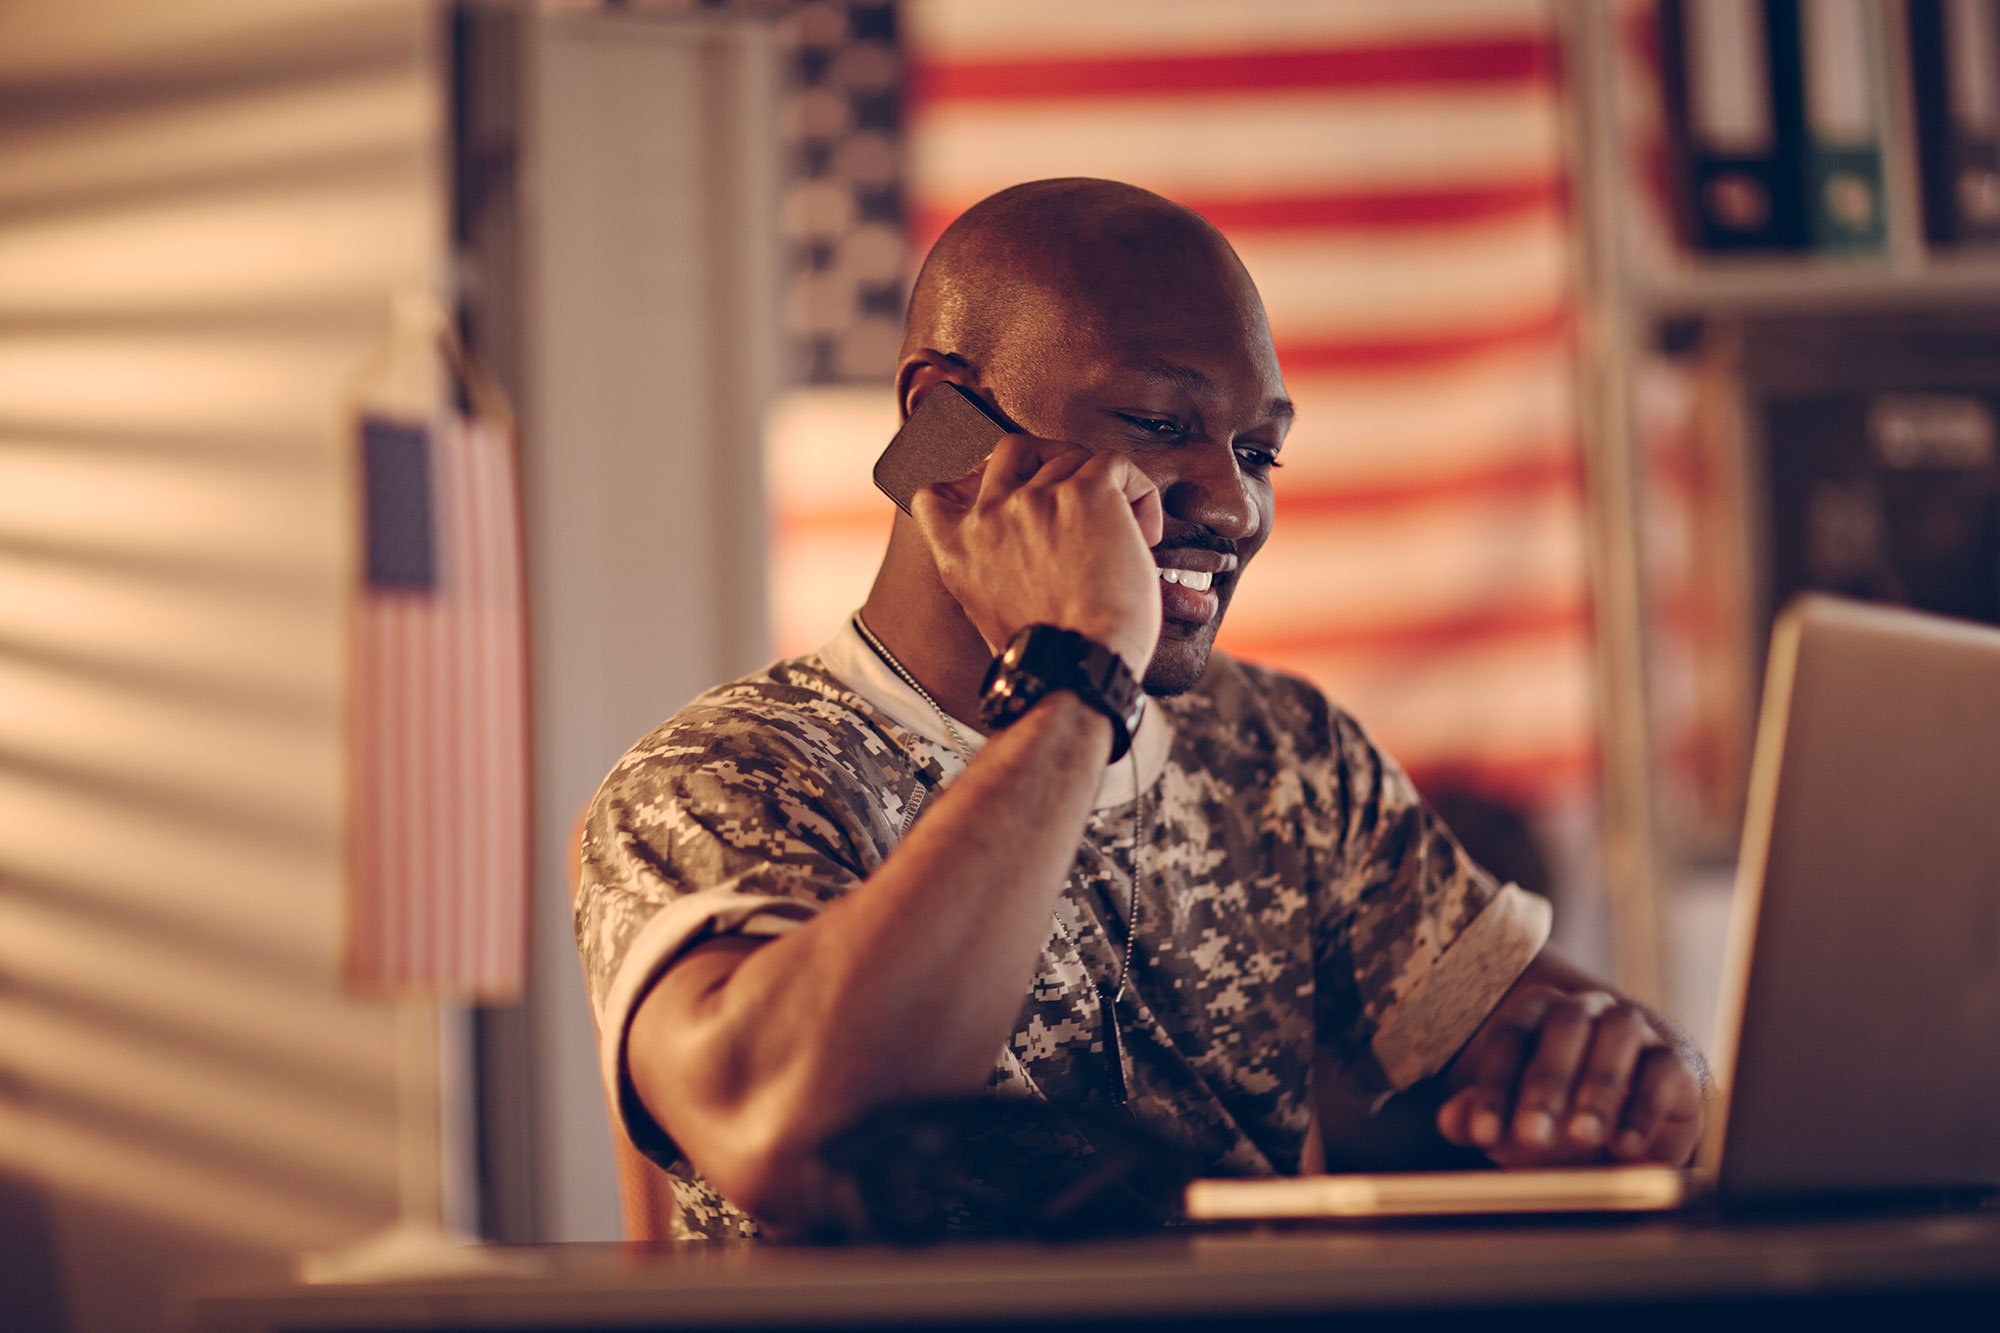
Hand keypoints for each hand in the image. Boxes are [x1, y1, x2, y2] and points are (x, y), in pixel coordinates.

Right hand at [910, 431, 1164, 674]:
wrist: (1076, 664)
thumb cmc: (1046, 655)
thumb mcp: (986, 612)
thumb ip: (988, 570)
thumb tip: (1018, 560)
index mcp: (959, 548)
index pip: (935, 493)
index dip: (963, 479)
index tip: (993, 490)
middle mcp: (989, 515)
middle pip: (1012, 449)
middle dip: (1048, 460)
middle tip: (1077, 492)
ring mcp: (1035, 498)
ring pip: (1072, 458)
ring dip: (1102, 491)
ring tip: (1126, 536)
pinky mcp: (1086, 493)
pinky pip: (1115, 464)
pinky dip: (1139, 491)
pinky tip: (1144, 532)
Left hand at [1435, 987, 1704, 1166]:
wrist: (1630, 1128)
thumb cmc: (1560, 1118)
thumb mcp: (1516, 1123)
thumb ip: (1483, 1119)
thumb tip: (1450, 1122)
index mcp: (1536, 1015)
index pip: (1509, 1038)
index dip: (1493, 1086)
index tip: (1482, 1134)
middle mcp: (1584, 1010)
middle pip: (1563, 1028)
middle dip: (1545, 1083)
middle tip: (1533, 1135)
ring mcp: (1632, 1028)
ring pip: (1617, 1036)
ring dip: (1598, 1087)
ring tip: (1583, 1137)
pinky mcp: (1673, 1059)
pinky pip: (1662, 1071)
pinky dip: (1643, 1109)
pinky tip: (1625, 1146)